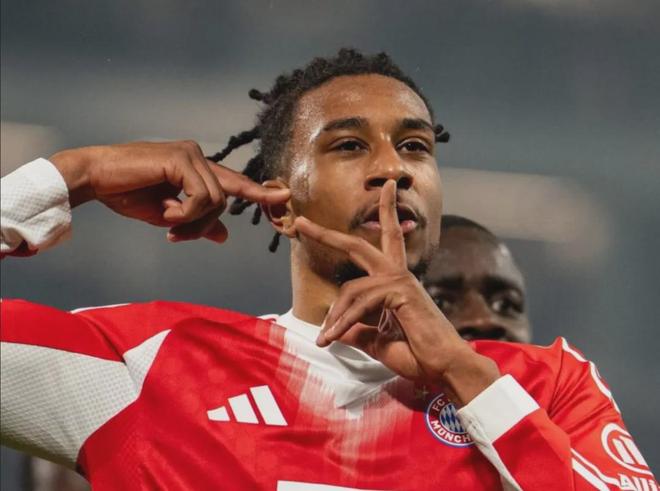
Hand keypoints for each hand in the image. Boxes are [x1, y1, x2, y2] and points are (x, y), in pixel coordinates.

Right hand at [49, 141, 289, 242]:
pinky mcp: (182, 158)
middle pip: (225, 199)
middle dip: (202, 225)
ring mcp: (192, 154)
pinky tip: (165, 212)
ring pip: (216, 200)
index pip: (234, 183)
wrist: (96, 179)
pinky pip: (202, 197)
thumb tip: (225, 235)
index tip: (284, 197)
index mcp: (197, 167)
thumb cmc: (128, 194)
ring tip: (166, 222)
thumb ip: (198, 222)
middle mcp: (199, 156)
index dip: (258, 192)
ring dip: (192, 221)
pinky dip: (185, 213)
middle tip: (174, 235)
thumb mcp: (169, 215)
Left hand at [295, 180, 499, 404]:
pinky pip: (361, 304)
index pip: (386, 243)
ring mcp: (401, 281)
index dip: (383, 214)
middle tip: (301, 223)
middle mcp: (398, 275)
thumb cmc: (419, 355)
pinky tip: (332, 339)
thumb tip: (336, 331)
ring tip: (325, 340)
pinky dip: (343, 323)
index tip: (382, 191)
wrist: (446, 368)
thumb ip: (358, 332)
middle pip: (358, 245)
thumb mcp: (378, 342)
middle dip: (327, 234)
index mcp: (395, 282)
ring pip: (352, 288)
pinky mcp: (401, 292)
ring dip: (335, 317)